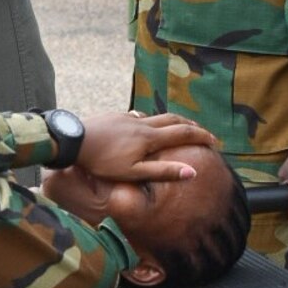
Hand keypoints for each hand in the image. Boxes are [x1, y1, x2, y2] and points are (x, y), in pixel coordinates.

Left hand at [78, 111, 217, 181]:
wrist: (72, 140)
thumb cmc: (101, 161)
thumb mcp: (134, 172)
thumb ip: (163, 171)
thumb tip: (192, 172)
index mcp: (149, 138)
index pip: (183, 134)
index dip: (201, 137)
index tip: (215, 141)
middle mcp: (141, 123)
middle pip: (173, 120)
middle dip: (191, 125)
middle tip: (202, 132)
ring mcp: (127, 117)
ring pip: (156, 115)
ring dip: (172, 120)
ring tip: (179, 127)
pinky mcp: (114, 116)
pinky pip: (138, 115)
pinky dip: (150, 120)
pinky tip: (144, 124)